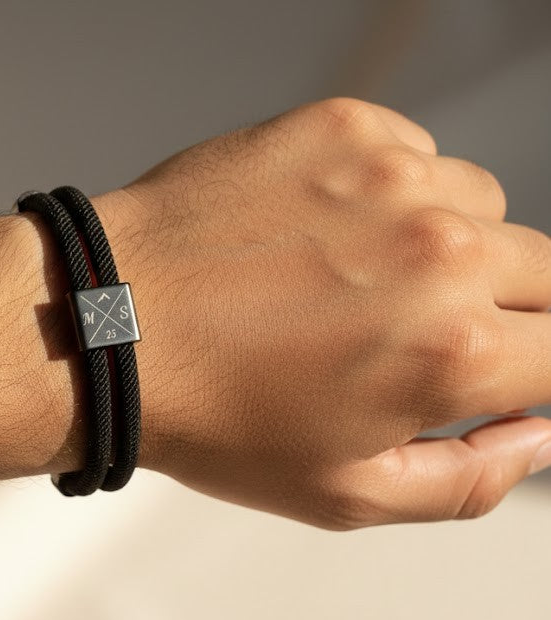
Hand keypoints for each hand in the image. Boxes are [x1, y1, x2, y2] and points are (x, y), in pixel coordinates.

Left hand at [94, 97, 550, 528]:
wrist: (111, 321)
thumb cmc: (211, 411)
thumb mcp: (346, 492)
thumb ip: (469, 479)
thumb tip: (535, 438)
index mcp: (456, 350)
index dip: (541, 365)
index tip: (512, 364)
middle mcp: (441, 251)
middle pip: (544, 270)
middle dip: (508, 307)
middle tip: (424, 326)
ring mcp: (392, 176)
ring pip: (482, 203)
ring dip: (448, 239)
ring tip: (362, 272)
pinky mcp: (343, 127)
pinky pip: (417, 149)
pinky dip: (393, 187)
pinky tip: (328, 223)